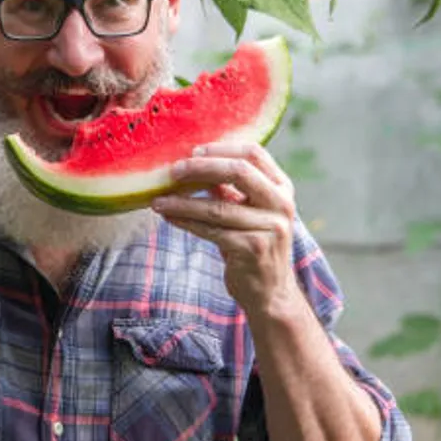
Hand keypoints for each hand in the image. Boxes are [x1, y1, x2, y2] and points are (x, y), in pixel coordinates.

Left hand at [152, 142, 304, 317]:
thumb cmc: (253, 244)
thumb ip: (230, 188)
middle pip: (239, 172)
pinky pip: (211, 230)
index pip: (254, 153)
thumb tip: (194, 163)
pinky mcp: (253, 249)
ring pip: (218, 206)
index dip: (221, 148)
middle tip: (173, 170)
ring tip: (158, 200)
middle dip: (201, 168)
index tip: (193, 151)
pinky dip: (186, 222)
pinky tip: (168, 217)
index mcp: (282, 187)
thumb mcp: (248, 211)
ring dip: (183, 202)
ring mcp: (270, 227)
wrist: (271, 292)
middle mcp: (281, 204)